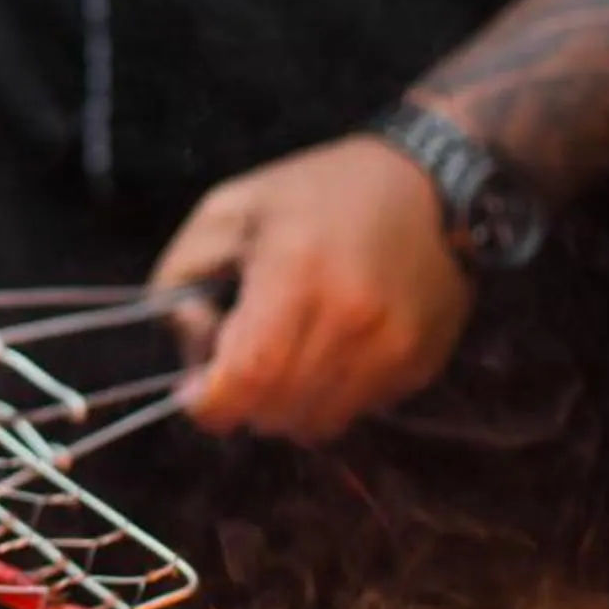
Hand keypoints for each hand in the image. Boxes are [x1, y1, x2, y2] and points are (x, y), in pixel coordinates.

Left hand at [152, 138, 474, 442]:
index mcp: (295, 270)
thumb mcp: (225, 211)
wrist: (429, 184)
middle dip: (243, 403)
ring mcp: (393, 345)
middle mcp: (351, 315)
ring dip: (287, 408)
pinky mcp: (422, 362)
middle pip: (277, 409)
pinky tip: (331, 353)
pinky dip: (331, 398)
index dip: (211, 404)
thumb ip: (180, 280)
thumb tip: (193, 352)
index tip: (197, 393)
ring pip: (318, 424)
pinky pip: (358, 412)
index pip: (248, 375)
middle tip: (240, 368)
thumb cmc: (314, 194)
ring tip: (286, 360)